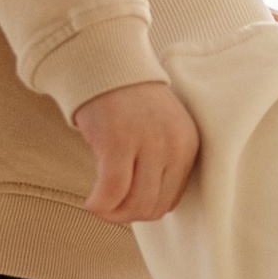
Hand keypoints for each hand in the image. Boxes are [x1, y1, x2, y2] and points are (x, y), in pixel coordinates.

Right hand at [72, 79, 202, 223]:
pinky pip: (112, 192)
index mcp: (188, 144)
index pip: (171, 199)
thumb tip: (141, 206)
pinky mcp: (119, 142)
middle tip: (107, 208)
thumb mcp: (158, 131)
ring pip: (136, 204)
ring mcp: (149, 144)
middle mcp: (174, 145)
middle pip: (154, 207)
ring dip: (113, 214)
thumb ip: (159, 164)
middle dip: (127, 215)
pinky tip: (90, 202)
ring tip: (98, 205)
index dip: (144, 210)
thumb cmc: (127, 101)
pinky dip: (99, 205)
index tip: (124, 204)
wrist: (105, 63)